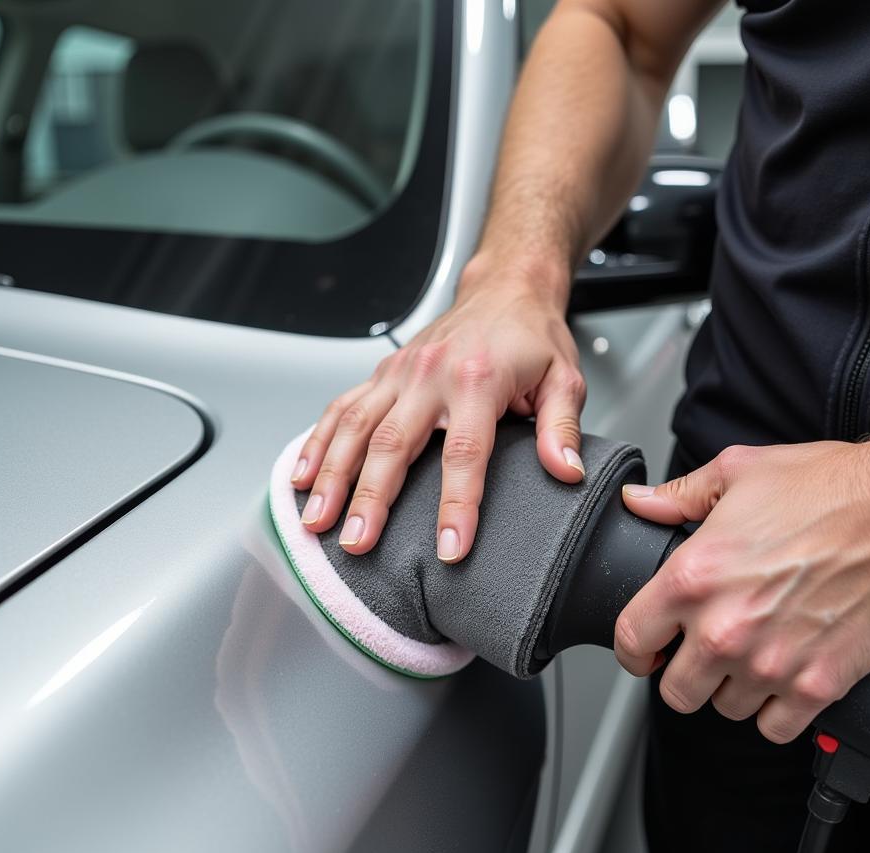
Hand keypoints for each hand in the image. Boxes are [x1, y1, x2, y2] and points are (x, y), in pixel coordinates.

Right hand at [289, 265, 585, 561]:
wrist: (505, 287)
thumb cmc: (532, 336)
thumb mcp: (564, 379)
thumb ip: (562, 429)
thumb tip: (565, 472)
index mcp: (477, 380)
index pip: (464, 454)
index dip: (457, 505)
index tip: (450, 548)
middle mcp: (430, 374)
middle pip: (392, 444)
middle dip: (370, 499)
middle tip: (356, 543)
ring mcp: (400, 373)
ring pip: (354, 427)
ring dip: (332, 477)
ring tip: (316, 521)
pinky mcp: (383, 372)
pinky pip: (341, 408)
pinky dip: (318, 443)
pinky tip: (303, 476)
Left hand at [613, 440, 869, 743]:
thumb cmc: (829, 489)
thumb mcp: (739, 472)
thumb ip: (679, 497)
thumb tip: (639, 502)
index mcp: (692, 578)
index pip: (631, 641)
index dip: (634, 651)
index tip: (647, 652)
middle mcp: (723, 629)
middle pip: (675, 692)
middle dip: (684, 677)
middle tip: (705, 656)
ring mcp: (769, 664)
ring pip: (726, 709)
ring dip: (734, 689)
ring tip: (754, 656)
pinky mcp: (816, 686)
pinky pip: (775, 728)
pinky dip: (778, 711)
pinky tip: (786, 678)